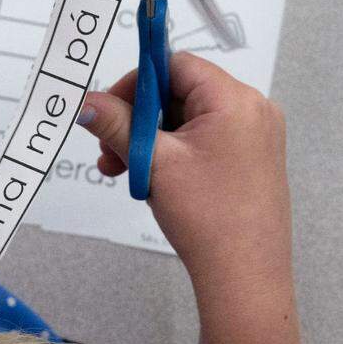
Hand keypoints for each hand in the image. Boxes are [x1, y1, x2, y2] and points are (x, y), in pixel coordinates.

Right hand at [78, 52, 301, 343]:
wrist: (245, 278)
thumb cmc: (207, 217)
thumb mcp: (152, 162)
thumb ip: (116, 124)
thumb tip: (87, 102)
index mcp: (235, 100)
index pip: (176, 65)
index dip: (137, 82)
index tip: (110, 109)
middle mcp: (252, 110)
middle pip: (181, 92)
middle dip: (139, 118)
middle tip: (110, 149)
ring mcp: (256, 136)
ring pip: (188, 119)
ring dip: (151, 138)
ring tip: (124, 170)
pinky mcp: (252, 160)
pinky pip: (204, 139)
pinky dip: (173, 152)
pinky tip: (151, 179)